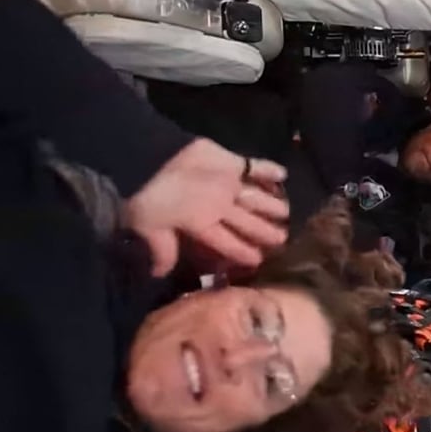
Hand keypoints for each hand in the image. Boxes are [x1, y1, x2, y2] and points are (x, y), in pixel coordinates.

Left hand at [122, 138, 289, 276]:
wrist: (149, 156)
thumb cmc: (144, 196)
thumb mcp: (147, 227)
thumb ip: (161, 250)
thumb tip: (160, 274)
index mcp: (204, 225)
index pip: (229, 243)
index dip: (244, 253)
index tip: (258, 260)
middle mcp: (223, 207)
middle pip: (249, 223)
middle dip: (267, 233)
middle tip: (283, 240)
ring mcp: (230, 183)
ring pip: (257, 199)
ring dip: (272, 207)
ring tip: (286, 213)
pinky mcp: (230, 161)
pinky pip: (255, 166)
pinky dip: (268, 170)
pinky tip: (282, 174)